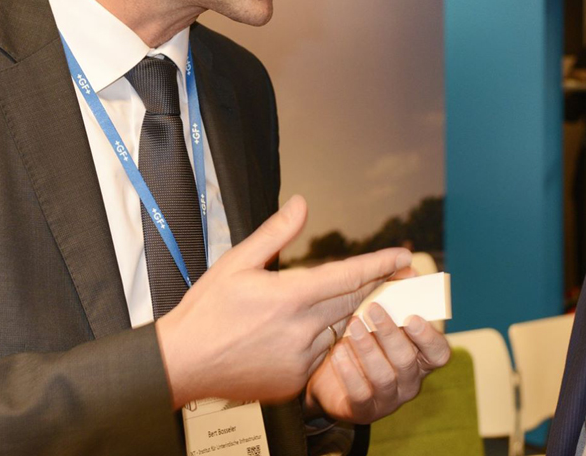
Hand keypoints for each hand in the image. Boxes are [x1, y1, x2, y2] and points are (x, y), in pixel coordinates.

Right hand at [155, 196, 411, 408]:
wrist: (181, 365)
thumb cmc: (206, 311)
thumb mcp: (236, 263)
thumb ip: (275, 233)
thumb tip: (301, 204)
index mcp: (289, 297)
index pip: (348, 276)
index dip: (379, 264)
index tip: (403, 255)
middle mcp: (301, 330)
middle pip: (354, 302)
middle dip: (380, 285)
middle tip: (404, 272)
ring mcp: (301, 359)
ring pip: (342, 329)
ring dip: (355, 312)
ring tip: (375, 295)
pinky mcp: (295, 381)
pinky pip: (324, 355)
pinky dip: (329, 338)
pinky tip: (327, 328)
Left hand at [303, 302, 450, 423]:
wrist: (326, 373)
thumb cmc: (359, 336)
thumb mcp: (376, 314)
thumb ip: (393, 292)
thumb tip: (407, 266)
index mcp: (421, 357)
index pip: (439, 352)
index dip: (428, 336)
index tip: (412, 317)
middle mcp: (410, 380)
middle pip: (407, 360)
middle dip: (390, 333)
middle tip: (372, 309)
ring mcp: (389, 398)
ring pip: (384, 376)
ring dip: (368, 349)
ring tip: (352, 328)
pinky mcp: (364, 410)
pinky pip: (360, 394)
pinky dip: (349, 372)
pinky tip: (338, 353)